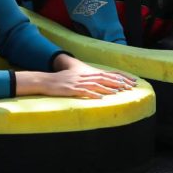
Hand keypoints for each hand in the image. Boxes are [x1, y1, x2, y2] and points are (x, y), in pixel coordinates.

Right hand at [16, 55, 136, 98]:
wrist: (45, 81)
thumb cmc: (59, 81)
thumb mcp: (74, 78)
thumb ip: (84, 81)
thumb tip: (95, 87)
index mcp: (85, 73)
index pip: (104, 74)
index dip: (116, 77)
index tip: (127, 81)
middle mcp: (83, 76)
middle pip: (103, 78)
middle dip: (116, 82)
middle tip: (127, 87)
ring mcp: (78, 82)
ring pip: (95, 84)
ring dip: (107, 88)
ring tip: (117, 92)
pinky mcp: (71, 89)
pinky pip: (84, 92)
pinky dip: (93, 94)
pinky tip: (100, 98)